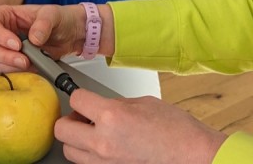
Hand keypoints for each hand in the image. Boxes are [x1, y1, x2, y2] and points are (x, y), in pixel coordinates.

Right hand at [0, 3, 114, 71]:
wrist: (73, 34)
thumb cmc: (61, 18)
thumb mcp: (53, 14)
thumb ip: (44, 23)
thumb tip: (34, 37)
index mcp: (8, 15)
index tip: (16, 43)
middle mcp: (5, 32)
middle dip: (4, 55)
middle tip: (23, 58)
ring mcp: (10, 48)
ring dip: (12, 65)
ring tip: (31, 62)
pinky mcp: (18, 62)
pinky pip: (11, 70)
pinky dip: (20, 71)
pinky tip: (34, 66)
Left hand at [57, 89, 225, 163]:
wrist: (191, 155)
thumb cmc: (176, 131)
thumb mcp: (144, 103)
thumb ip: (117, 103)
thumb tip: (102, 105)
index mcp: (112, 116)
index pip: (76, 100)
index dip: (80, 96)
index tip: (84, 97)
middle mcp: (103, 141)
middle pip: (62, 129)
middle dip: (70, 119)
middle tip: (83, 115)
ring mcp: (104, 162)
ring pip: (69, 151)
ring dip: (77, 139)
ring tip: (93, 132)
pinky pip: (87, 163)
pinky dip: (90, 154)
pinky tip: (105, 146)